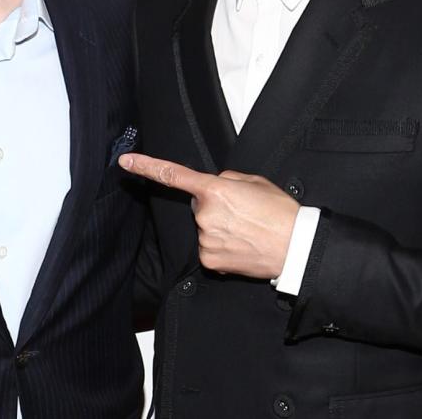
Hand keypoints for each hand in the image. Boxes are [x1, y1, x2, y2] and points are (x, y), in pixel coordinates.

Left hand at [119, 153, 298, 279]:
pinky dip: (222, 245)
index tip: (126, 162)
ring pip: (204, 227)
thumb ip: (227, 180)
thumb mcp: (255, 182)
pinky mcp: (209, 260)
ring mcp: (206, 239)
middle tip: (243, 212)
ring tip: (246, 229)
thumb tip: (215, 188)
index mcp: (215, 190)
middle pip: (199, 205)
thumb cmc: (280, 213)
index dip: (146, 166)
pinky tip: (241, 244)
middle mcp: (205, 215)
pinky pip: (209, 247)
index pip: (173, 175)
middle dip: (215, 205)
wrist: (295, 247)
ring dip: (220, 226)